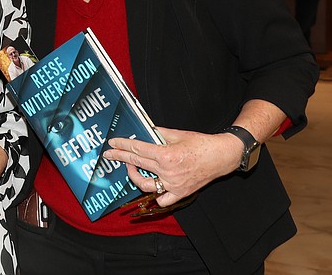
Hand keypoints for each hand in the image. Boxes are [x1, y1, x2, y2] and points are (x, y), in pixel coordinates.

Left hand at [103, 127, 241, 206]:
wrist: (222, 156)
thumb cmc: (201, 143)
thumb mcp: (177, 134)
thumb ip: (158, 133)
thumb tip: (144, 131)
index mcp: (166, 155)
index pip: (137, 149)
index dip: (123, 145)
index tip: (112, 143)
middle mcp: (167, 171)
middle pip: (137, 163)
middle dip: (120, 157)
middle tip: (109, 154)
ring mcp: (173, 184)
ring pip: (145, 184)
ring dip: (134, 176)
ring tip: (130, 168)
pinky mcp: (180, 192)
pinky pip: (163, 199)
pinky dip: (156, 196)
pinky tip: (151, 187)